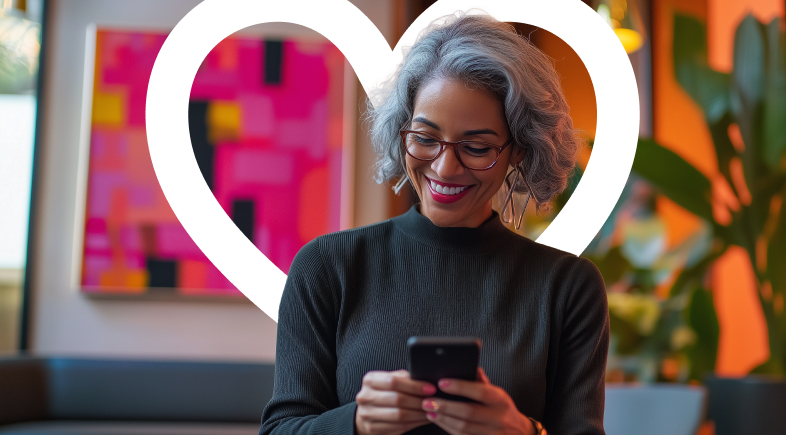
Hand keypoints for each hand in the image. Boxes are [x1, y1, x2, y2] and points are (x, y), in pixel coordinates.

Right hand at [355, 369, 435, 434]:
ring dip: (419, 414)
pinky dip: (415, 423)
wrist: (367, 411)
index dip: (414, 386)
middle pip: (398, 399)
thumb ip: (403, 378)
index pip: (393, 381)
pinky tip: (423, 419)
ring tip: (432, 411)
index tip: (430, 388)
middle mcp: (365, 397)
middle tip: (435, 401)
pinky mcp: (372, 428)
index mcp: (370, 380)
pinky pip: (399, 427)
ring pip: (400, 416)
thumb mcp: (388, 380)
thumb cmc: (383, 393)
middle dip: (419, 401)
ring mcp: (367, 414)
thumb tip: (425, 379)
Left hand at [421, 368, 536, 434]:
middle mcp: (498, 418)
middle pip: (469, 412)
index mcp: (501, 400)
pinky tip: (438, 420)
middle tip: (427, 400)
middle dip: (446, 406)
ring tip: (429, 410)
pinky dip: (448, 428)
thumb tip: (471, 366)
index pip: (480, 392)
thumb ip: (482, 382)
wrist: (519, 434)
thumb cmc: (502, 409)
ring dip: (443, 419)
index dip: (460, 387)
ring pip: (463, 428)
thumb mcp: (497, 393)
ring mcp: (492, 434)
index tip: (441, 383)